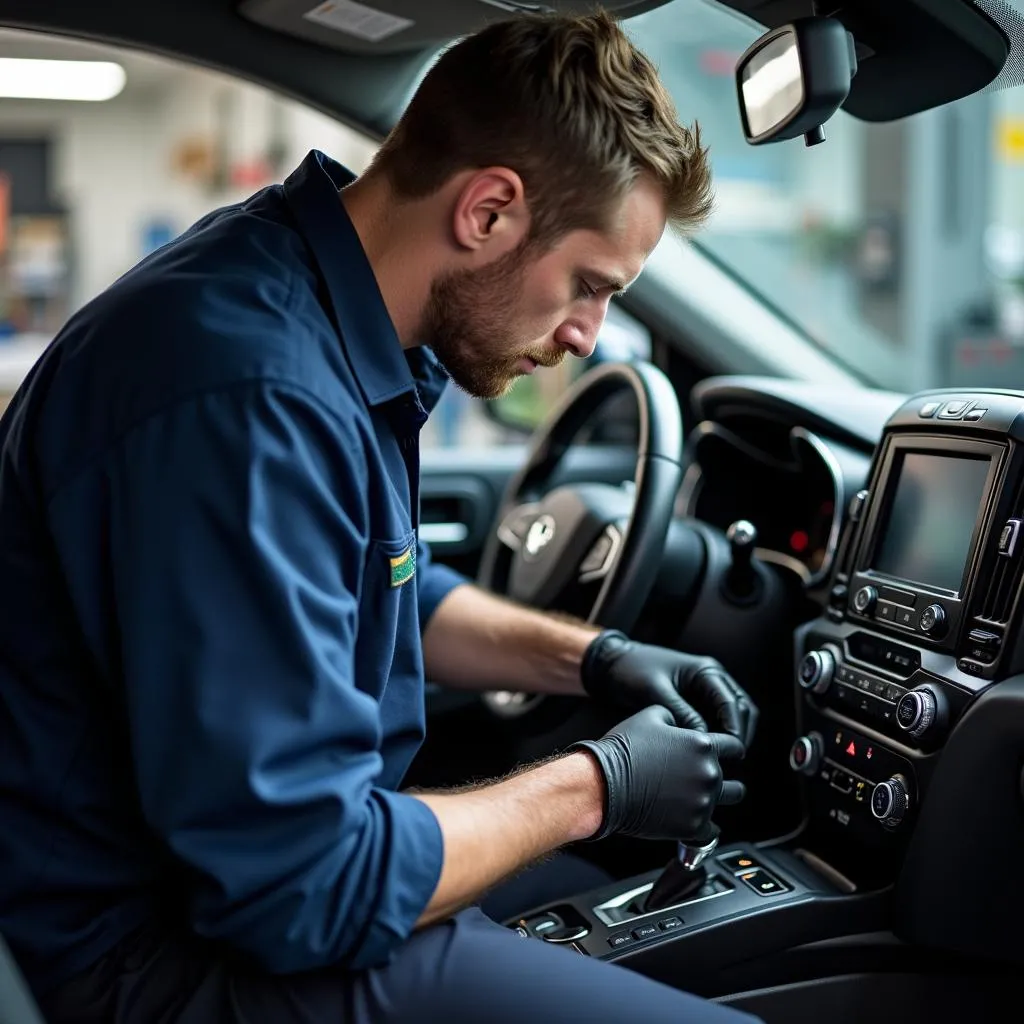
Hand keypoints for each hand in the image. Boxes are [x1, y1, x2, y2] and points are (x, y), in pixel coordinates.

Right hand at [569, 705, 744, 840]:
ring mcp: (703, 802)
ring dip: (715, 801)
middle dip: (723, 780)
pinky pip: (711, 833)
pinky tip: (692, 823)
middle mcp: (709, 773)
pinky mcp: (692, 827)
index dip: (731, 751)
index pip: (735, 747)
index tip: (728, 756)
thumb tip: (679, 724)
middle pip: (735, 781)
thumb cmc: (623, 750)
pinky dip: (702, 829)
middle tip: (706, 782)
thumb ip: (674, 717)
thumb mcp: (649, 716)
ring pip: (727, 804)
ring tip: (700, 801)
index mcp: (702, 745)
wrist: (604, 785)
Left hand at [580, 630, 757, 749]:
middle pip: (742, 709)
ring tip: (722, 758)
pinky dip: (718, 736)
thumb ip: (681, 712)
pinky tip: (709, 752)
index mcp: (705, 670)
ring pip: (733, 717)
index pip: (732, 702)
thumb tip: (704, 738)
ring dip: (732, 735)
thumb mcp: (655, 691)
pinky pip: (716, 721)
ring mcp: (706, 691)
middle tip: (732, 757)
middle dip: (740, 733)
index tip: (732, 749)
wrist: (613, 665)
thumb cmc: (632, 671)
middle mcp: (711, 679)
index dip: (735, 727)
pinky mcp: (697, 703)